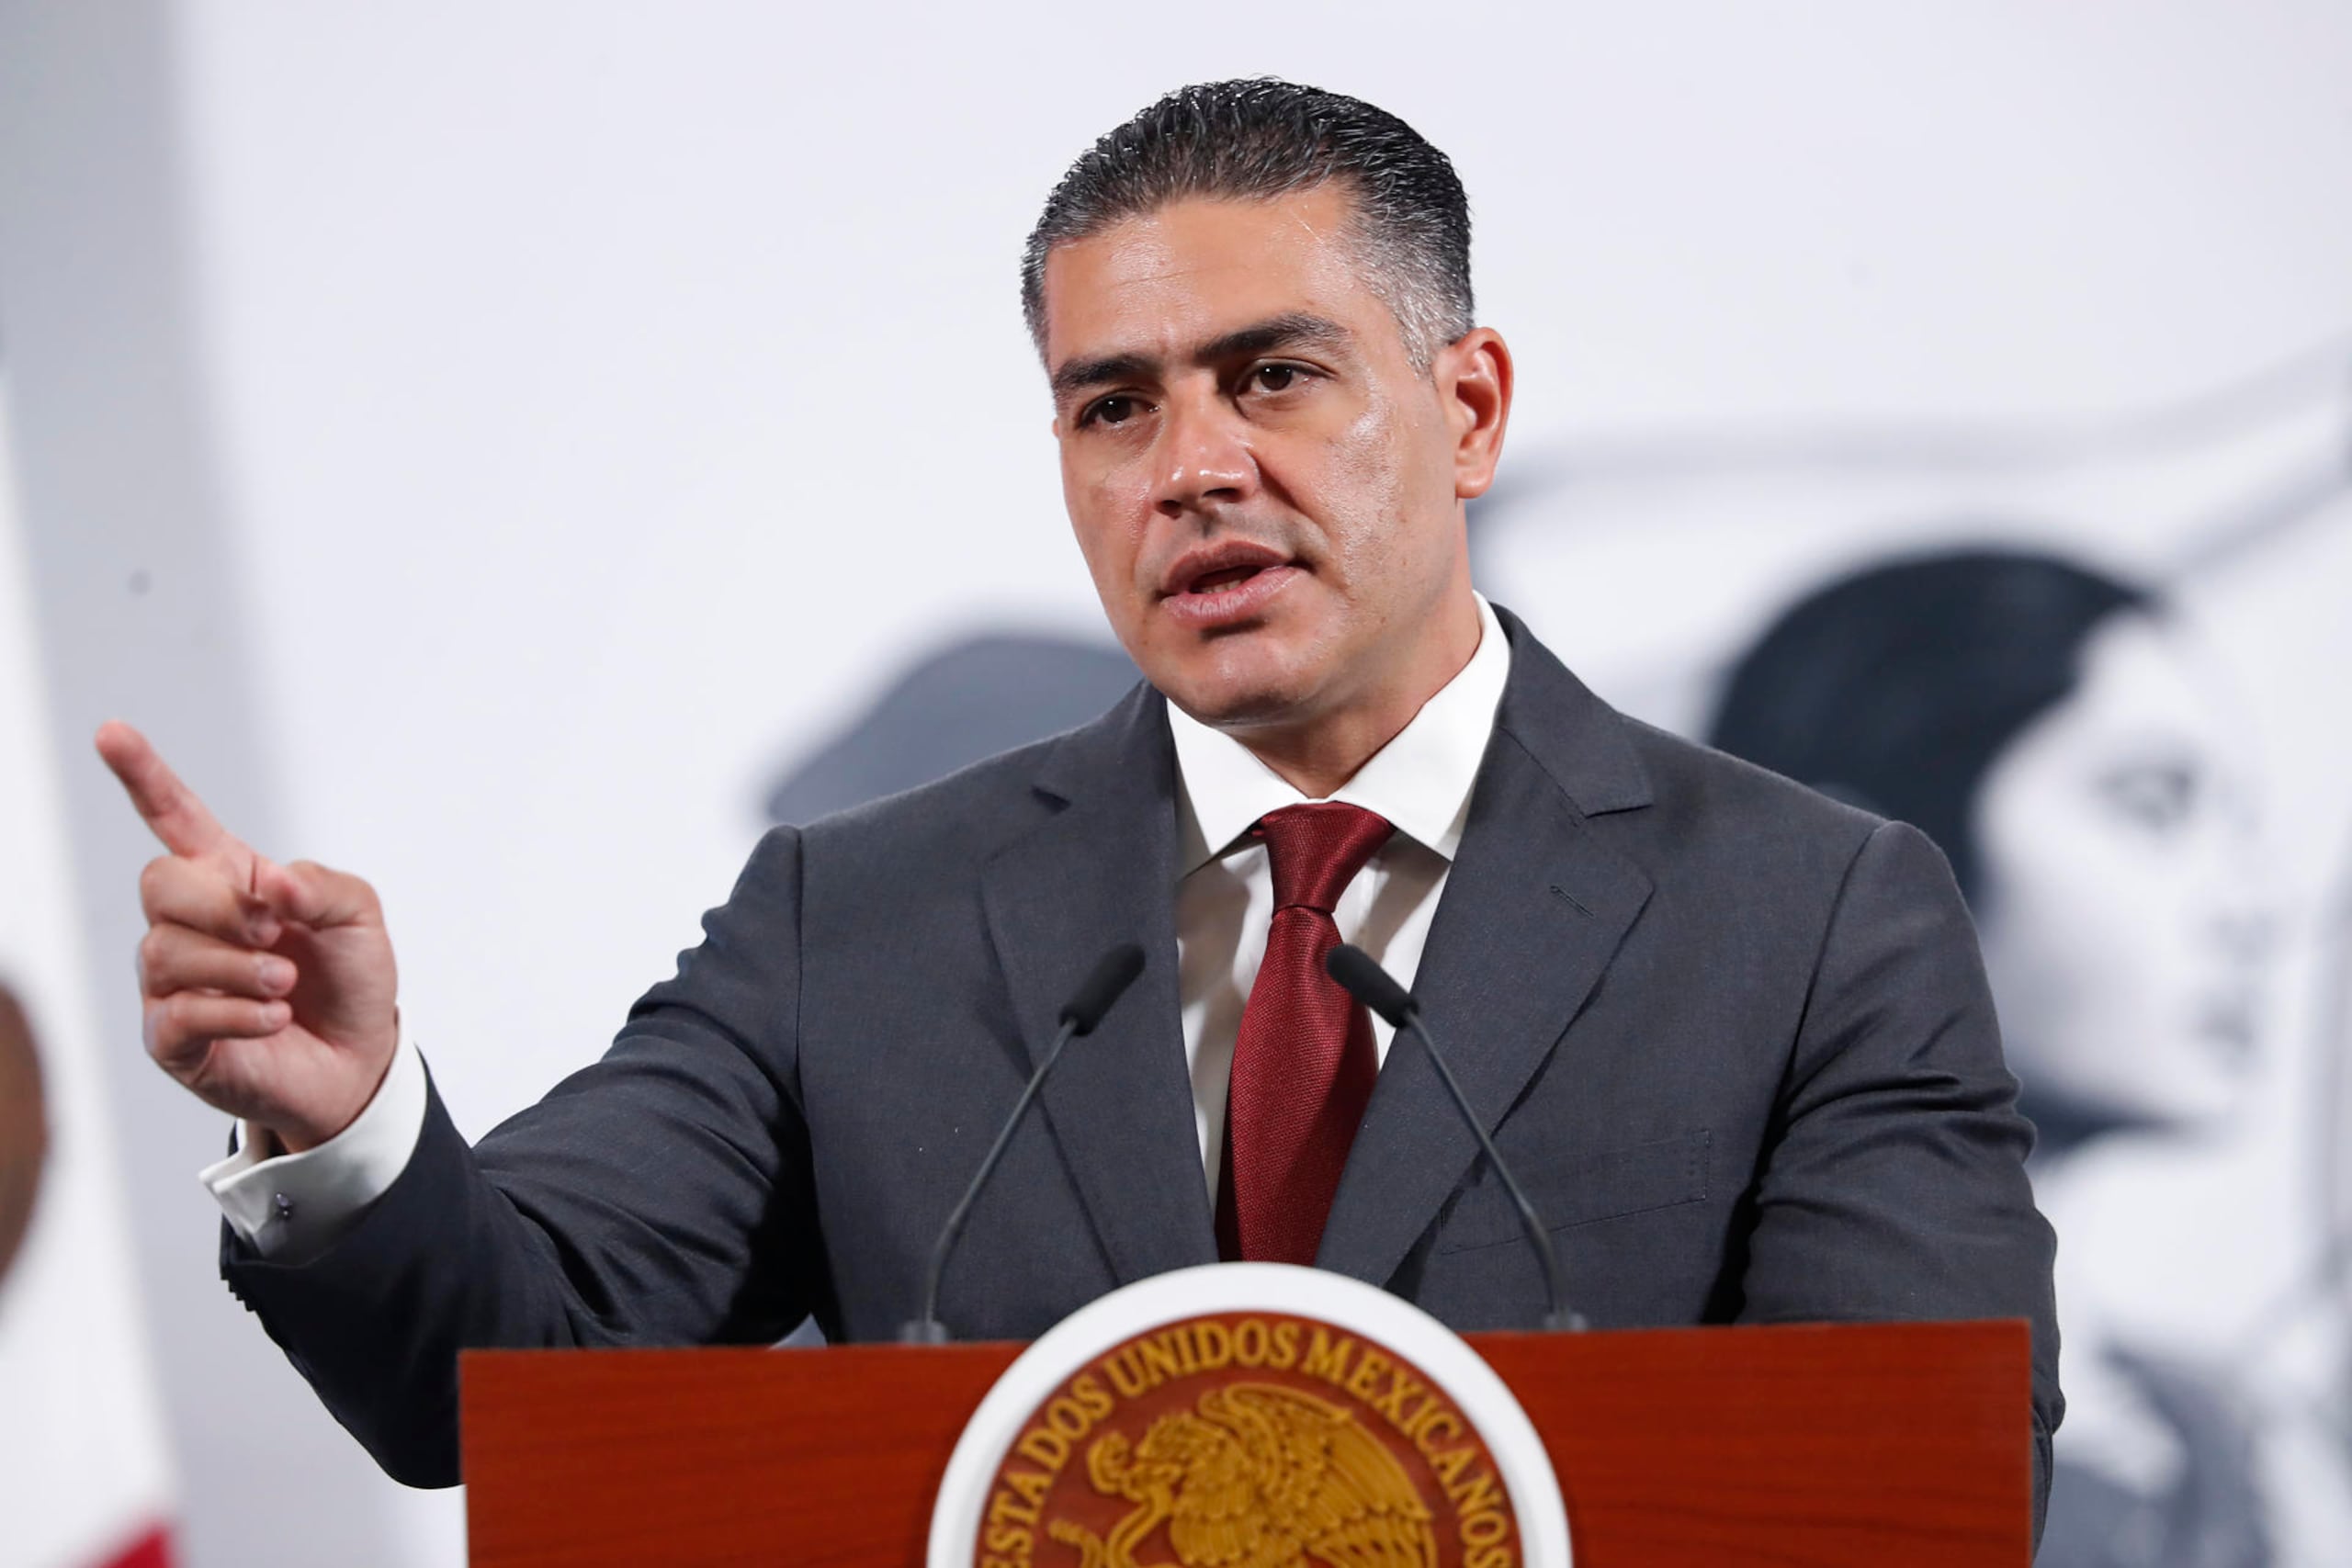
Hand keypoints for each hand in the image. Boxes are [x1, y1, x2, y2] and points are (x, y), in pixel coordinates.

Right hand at [96, 721, 399, 1152]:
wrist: (361, 1058)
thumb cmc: (351, 977)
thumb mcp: (359, 917)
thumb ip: (320, 886)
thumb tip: (271, 884)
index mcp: (231, 878)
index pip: (173, 818)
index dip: (143, 775)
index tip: (111, 732)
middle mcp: (190, 924)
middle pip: (159, 885)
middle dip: (219, 905)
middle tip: (275, 934)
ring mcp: (173, 982)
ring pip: (167, 953)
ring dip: (239, 968)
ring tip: (286, 985)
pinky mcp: (173, 1038)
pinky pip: (178, 1014)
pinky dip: (236, 1012)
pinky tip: (275, 1017)